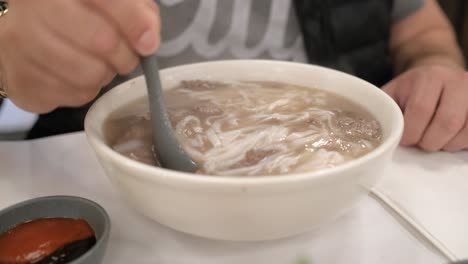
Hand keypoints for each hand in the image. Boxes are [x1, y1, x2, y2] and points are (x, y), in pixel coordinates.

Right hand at [0, 0, 159, 112]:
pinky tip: (76, 76)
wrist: (26, 37)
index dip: (135, 24)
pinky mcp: (21, 81)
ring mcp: (21, 45)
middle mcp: (32, 10)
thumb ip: (137, 13)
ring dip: (105, 75)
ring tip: (99, 65)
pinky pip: (75, 96)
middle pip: (102, 41)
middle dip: (125, 56)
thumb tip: (148, 41)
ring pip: (89, 74)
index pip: (109, 1)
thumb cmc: (76, 18)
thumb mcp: (110, 4)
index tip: (147, 43)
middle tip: (125, 57)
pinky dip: (86, 91)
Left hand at [383, 65, 467, 151]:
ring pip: (465, 131)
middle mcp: (457, 81)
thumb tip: (368, 130)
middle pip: (447, 122)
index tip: (405, 138)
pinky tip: (449, 138)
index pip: (420, 110)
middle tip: (421, 141)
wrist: (438, 75)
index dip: (411, 132)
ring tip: (435, 139)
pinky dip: (461, 143)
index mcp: (428, 77)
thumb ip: (383, 109)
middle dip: (429, 141)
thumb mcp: (392, 93)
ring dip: (447, 144)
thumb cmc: (411, 91)